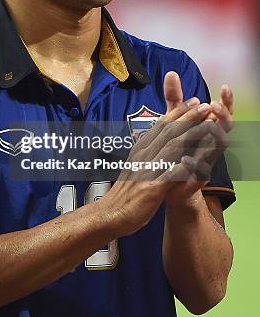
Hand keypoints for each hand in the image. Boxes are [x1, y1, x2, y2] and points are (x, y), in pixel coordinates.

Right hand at [99, 97, 225, 237]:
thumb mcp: (135, 168)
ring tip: (207, 122)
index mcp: (141, 150)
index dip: (178, 113)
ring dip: (192, 132)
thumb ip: (148, 156)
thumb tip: (162, 146)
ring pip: (173, 146)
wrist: (109, 214)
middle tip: (203, 104)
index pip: (161, 126)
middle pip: (168, 131)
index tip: (192, 103)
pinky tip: (200, 158)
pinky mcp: (152, 187)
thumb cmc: (124, 194)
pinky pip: (173, 172)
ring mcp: (148, 169)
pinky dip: (188, 163)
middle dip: (188, 116)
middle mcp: (144, 155)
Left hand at [163, 72, 232, 205]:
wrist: (169, 180)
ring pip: (218, 147)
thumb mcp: (173, 119)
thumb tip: (171, 73)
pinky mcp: (198, 177)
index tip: (225, 87)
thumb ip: (175, 98)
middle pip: (226, 126)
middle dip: (223, 114)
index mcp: (208, 127)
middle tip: (214, 104)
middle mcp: (211, 141)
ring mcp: (208, 159)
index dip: (227, 101)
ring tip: (208, 125)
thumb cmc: (175, 146)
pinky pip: (201, 171)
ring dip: (214, 136)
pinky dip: (194, 165)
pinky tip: (186, 159)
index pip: (222, 111)